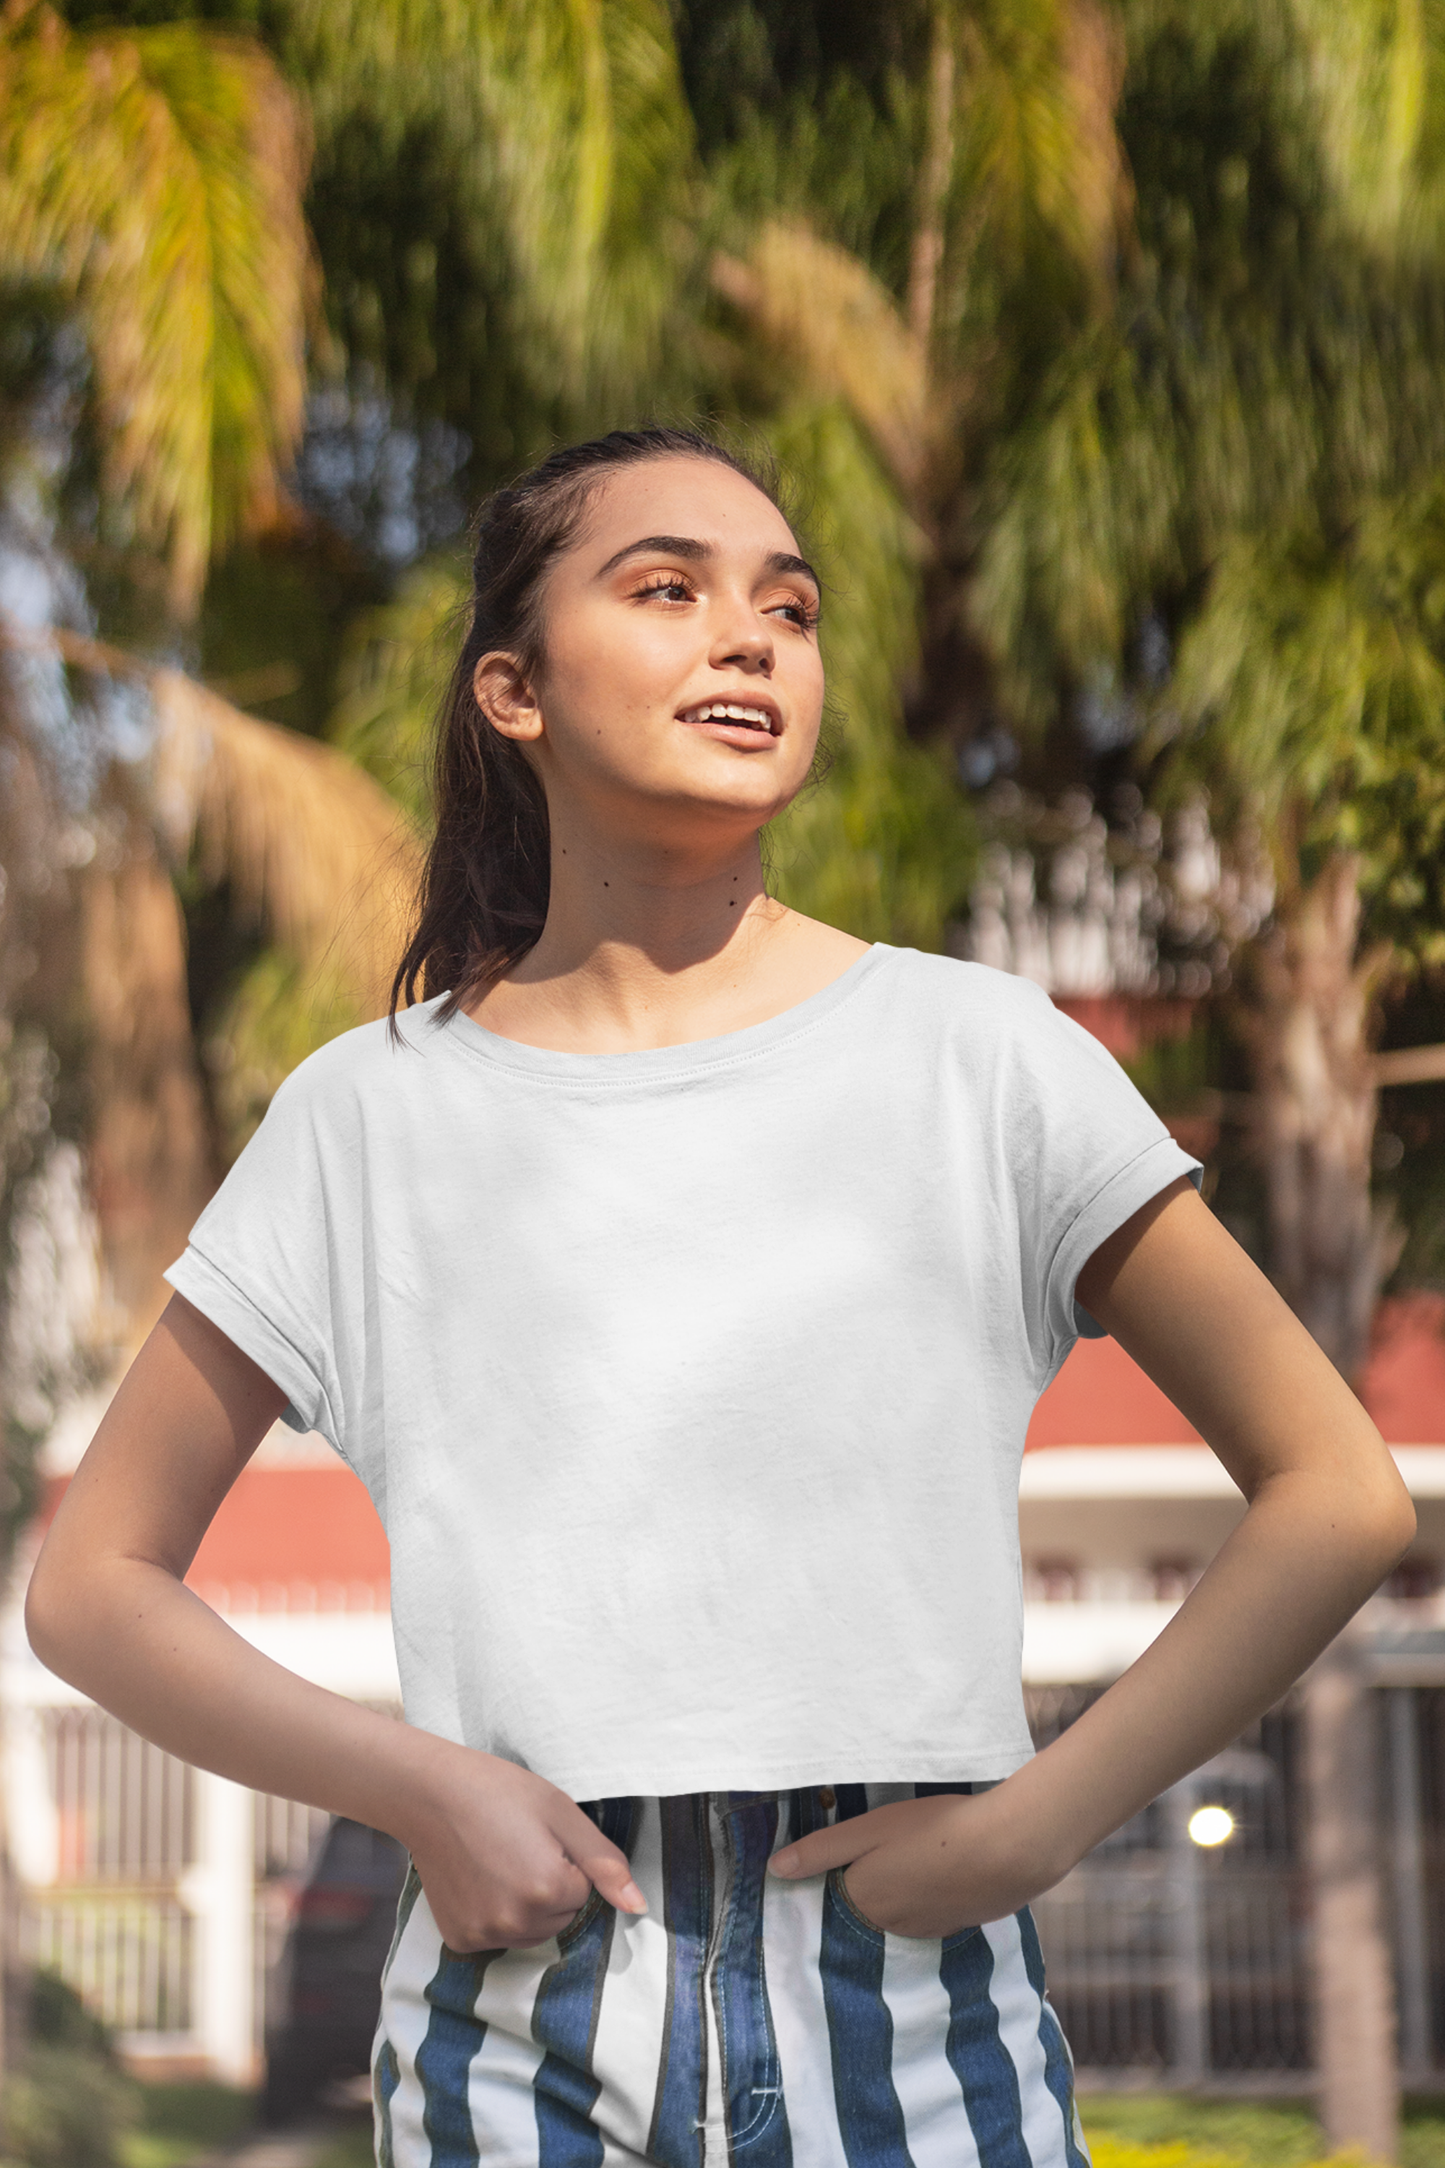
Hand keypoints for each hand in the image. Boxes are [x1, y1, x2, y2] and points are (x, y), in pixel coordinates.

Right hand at [396, 1738, 646, 1950]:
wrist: (429, 1795)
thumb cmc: (499, 1792)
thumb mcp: (561, 1813)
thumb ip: (605, 1863)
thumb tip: (639, 1907)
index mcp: (547, 1890)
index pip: (583, 1893)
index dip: (566, 1861)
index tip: (539, 1836)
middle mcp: (515, 1923)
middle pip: (560, 1918)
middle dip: (551, 1888)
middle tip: (519, 1847)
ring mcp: (484, 1936)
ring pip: (532, 1932)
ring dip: (527, 1906)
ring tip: (500, 1862)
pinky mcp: (461, 1940)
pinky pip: (499, 1937)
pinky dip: (497, 1916)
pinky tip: (480, 1880)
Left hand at [767, 1789, 1057, 1938]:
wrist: (1010, 1850)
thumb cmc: (936, 1830)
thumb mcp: (872, 1828)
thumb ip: (823, 1850)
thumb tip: (775, 1869)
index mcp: (865, 1902)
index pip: (831, 1901)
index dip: (830, 1880)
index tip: (832, 1863)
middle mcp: (891, 1928)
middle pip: (864, 1910)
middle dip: (863, 1888)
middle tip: (873, 1856)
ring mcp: (927, 1931)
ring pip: (896, 1915)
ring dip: (895, 1895)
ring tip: (904, 1862)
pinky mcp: (957, 1926)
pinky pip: (927, 1916)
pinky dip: (924, 1899)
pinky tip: (935, 1873)